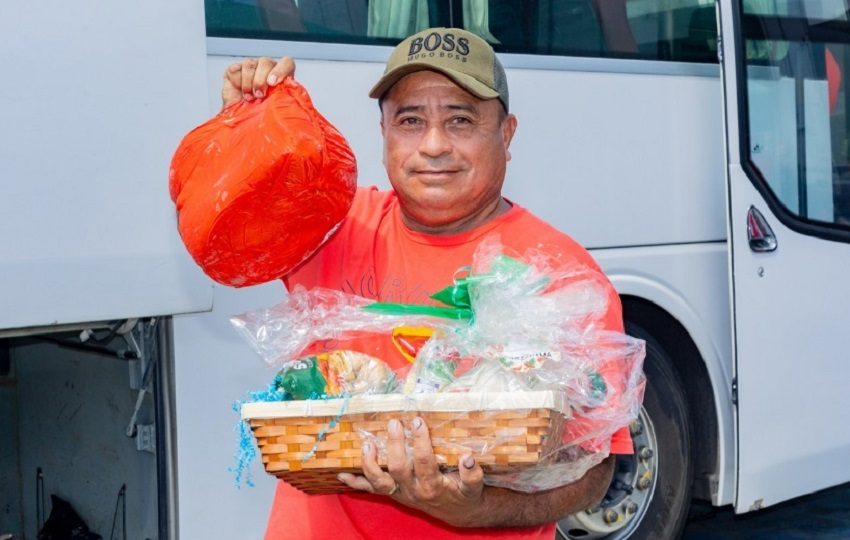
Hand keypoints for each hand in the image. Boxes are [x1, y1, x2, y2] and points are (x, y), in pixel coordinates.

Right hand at [221, 56, 294, 109]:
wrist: (243, 122)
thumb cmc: (262, 116)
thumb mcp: (278, 110)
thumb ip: (286, 103)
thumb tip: (297, 109)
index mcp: (281, 75)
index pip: (286, 63)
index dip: (281, 70)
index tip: (273, 83)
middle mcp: (266, 68)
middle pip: (266, 62)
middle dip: (261, 79)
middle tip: (259, 95)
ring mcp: (250, 67)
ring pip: (250, 64)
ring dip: (249, 83)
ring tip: (250, 98)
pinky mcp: (234, 70)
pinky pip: (235, 70)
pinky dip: (237, 82)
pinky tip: (240, 92)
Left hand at [338, 416, 486, 526]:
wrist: (457, 512)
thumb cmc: (464, 494)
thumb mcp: (473, 487)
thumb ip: (472, 474)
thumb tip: (468, 458)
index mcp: (433, 486)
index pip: (424, 462)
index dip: (421, 442)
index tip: (418, 421)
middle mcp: (413, 491)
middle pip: (398, 469)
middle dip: (394, 445)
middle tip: (393, 423)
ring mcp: (400, 493)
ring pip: (379, 482)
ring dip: (370, 463)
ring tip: (367, 444)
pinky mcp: (392, 493)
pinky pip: (370, 490)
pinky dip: (355, 483)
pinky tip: (341, 474)